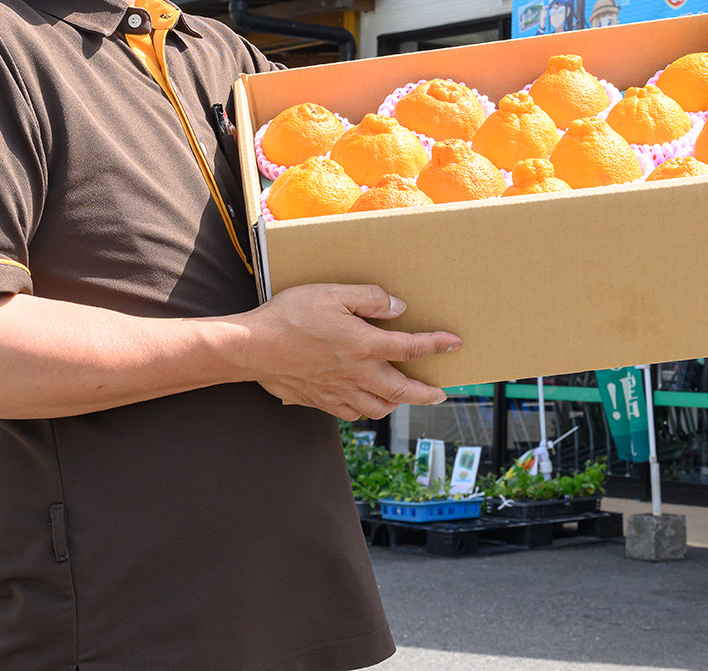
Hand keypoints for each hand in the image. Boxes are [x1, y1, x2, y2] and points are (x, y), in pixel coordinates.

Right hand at [235, 284, 459, 421]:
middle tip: (441, 393)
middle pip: (402, 390)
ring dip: (397, 404)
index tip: (454, 343)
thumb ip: (368, 298)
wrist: (252, 348)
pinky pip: (351, 413)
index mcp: (363, 345)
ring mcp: (338, 391)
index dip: (436, 345)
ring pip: (378, 408)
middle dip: (426, 393)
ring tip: (405, 397)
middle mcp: (356, 374)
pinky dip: (366, 410)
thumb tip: (397, 308)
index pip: (411, 348)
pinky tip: (367, 403)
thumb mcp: (332, 293)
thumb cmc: (290, 315)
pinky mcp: (320, 401)